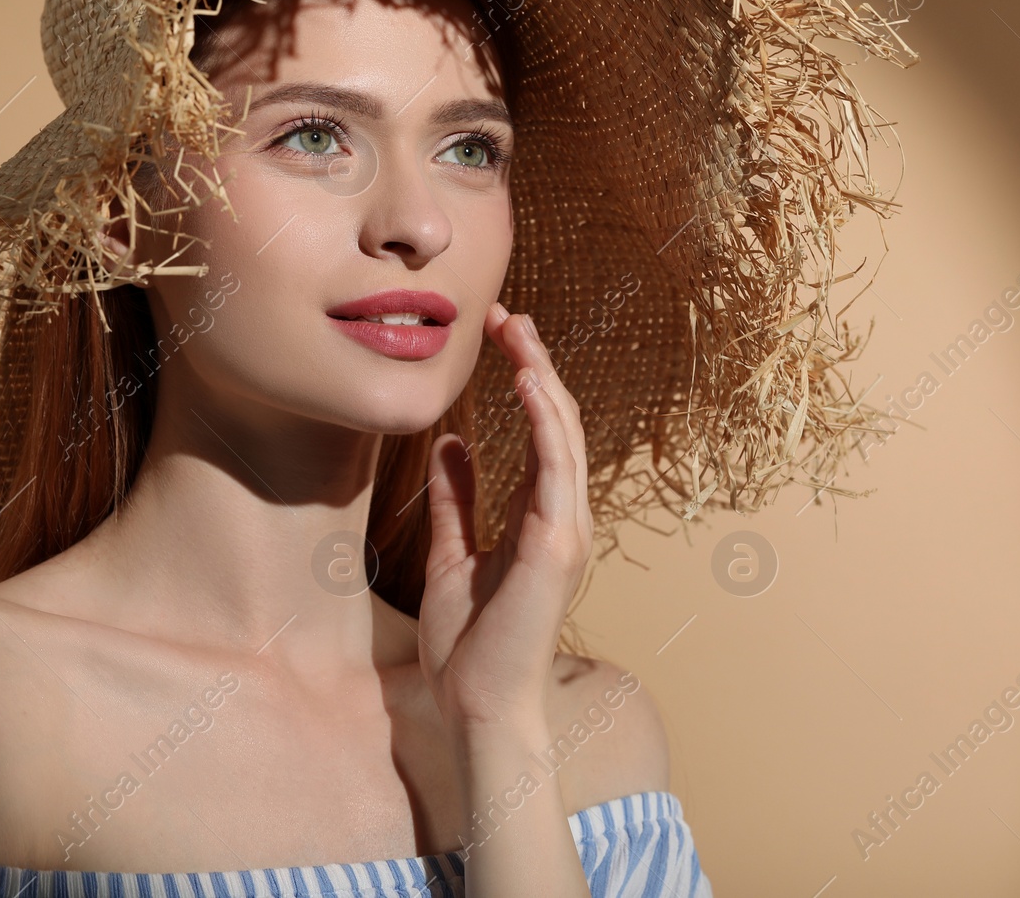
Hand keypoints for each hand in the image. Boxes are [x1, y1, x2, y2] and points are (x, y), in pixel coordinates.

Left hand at [418, 301, 593, 736]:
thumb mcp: (454, 553)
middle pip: (556, 420)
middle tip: (505, 315)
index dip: (525, 376)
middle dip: (533, 362)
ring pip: (562, 434)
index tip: (497, 335)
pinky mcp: (558, 543)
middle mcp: (563, 516)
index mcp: (541, 516)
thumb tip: (452, 444)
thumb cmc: (471, 643)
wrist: (479, 704)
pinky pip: (557, 467)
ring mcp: (567, 528)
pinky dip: (545, 419)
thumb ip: (458, 499)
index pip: (541, 430)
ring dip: (542, 376)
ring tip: (517, 331)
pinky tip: (528, 380)